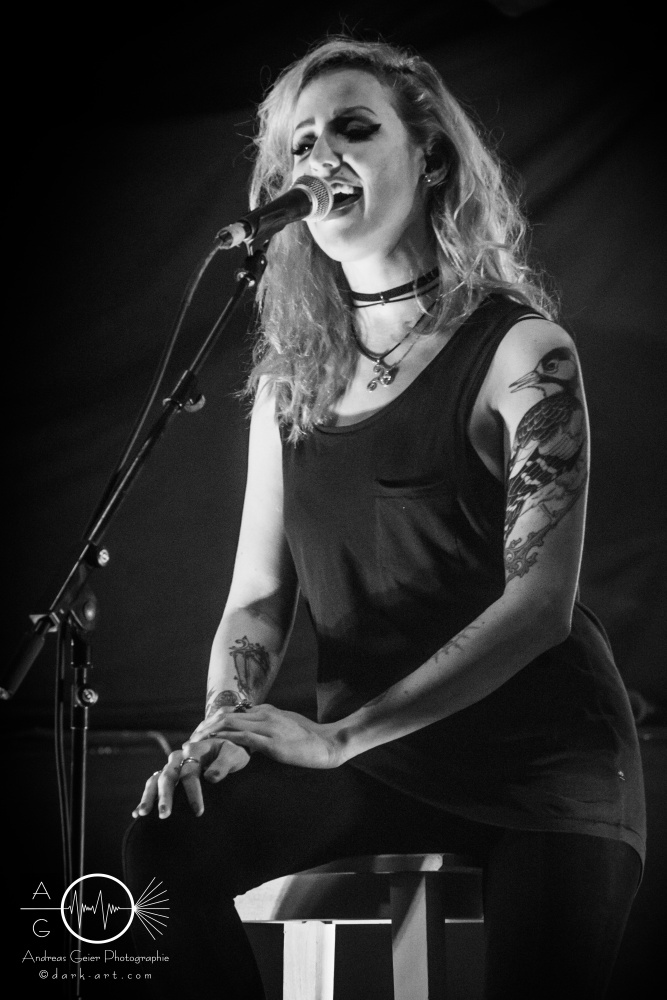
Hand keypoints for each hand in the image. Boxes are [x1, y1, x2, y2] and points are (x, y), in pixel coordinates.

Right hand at [132, 737, 249, 818]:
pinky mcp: (170, 774)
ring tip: (143, 814)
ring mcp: (172, 766)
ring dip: (150, 796)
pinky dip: (146, 797)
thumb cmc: (233, 753)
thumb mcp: (234, 755)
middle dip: (165, 796)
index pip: (190, 772)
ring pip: (156, 779)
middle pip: (168, 775)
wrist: (228, 748)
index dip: (193, 792)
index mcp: (195, 750)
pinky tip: (138, 815)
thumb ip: (224, 764)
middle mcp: (180, 757)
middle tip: (165, 815)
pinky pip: (153, 784)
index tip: (198, 811)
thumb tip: (210, 777)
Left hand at [194, 703, 343, 768]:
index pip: (233, 712)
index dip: (213, 720)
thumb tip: (253, 730)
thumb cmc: (308, 737)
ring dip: (210, 734)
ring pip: (231, 726)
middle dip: (206, 726)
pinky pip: (244, 740)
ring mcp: (268, 728)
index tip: (200, 730)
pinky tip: (214, 748)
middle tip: (191, 737)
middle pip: (227, 717)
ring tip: (196, 743)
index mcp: (267, 710)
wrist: (327, 743)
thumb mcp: (285, 724)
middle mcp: (265, 715)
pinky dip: (226, 742)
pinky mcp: (272, 744)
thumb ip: (268, 724)